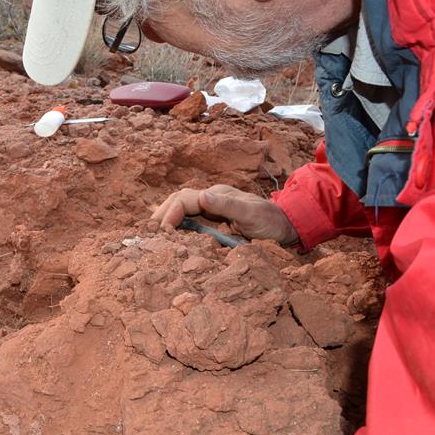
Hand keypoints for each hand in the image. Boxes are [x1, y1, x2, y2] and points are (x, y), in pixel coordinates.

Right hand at [150, 184, 299, 244]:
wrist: (286, 226)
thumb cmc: (270, 221)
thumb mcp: (250, 214)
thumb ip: (227, 205)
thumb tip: (201, 196)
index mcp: (216, 195)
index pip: (183, 200)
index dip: (169, 214)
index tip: (162, 233)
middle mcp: (211, 199)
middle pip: (177, 202)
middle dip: (161, 215)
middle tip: (147, 234)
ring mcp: (211, 209)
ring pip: (180, 210)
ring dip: (166, 221)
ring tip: (153, 237)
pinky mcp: (213, 221)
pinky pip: (189, 221)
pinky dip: (176, 228)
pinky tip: (170, 239)